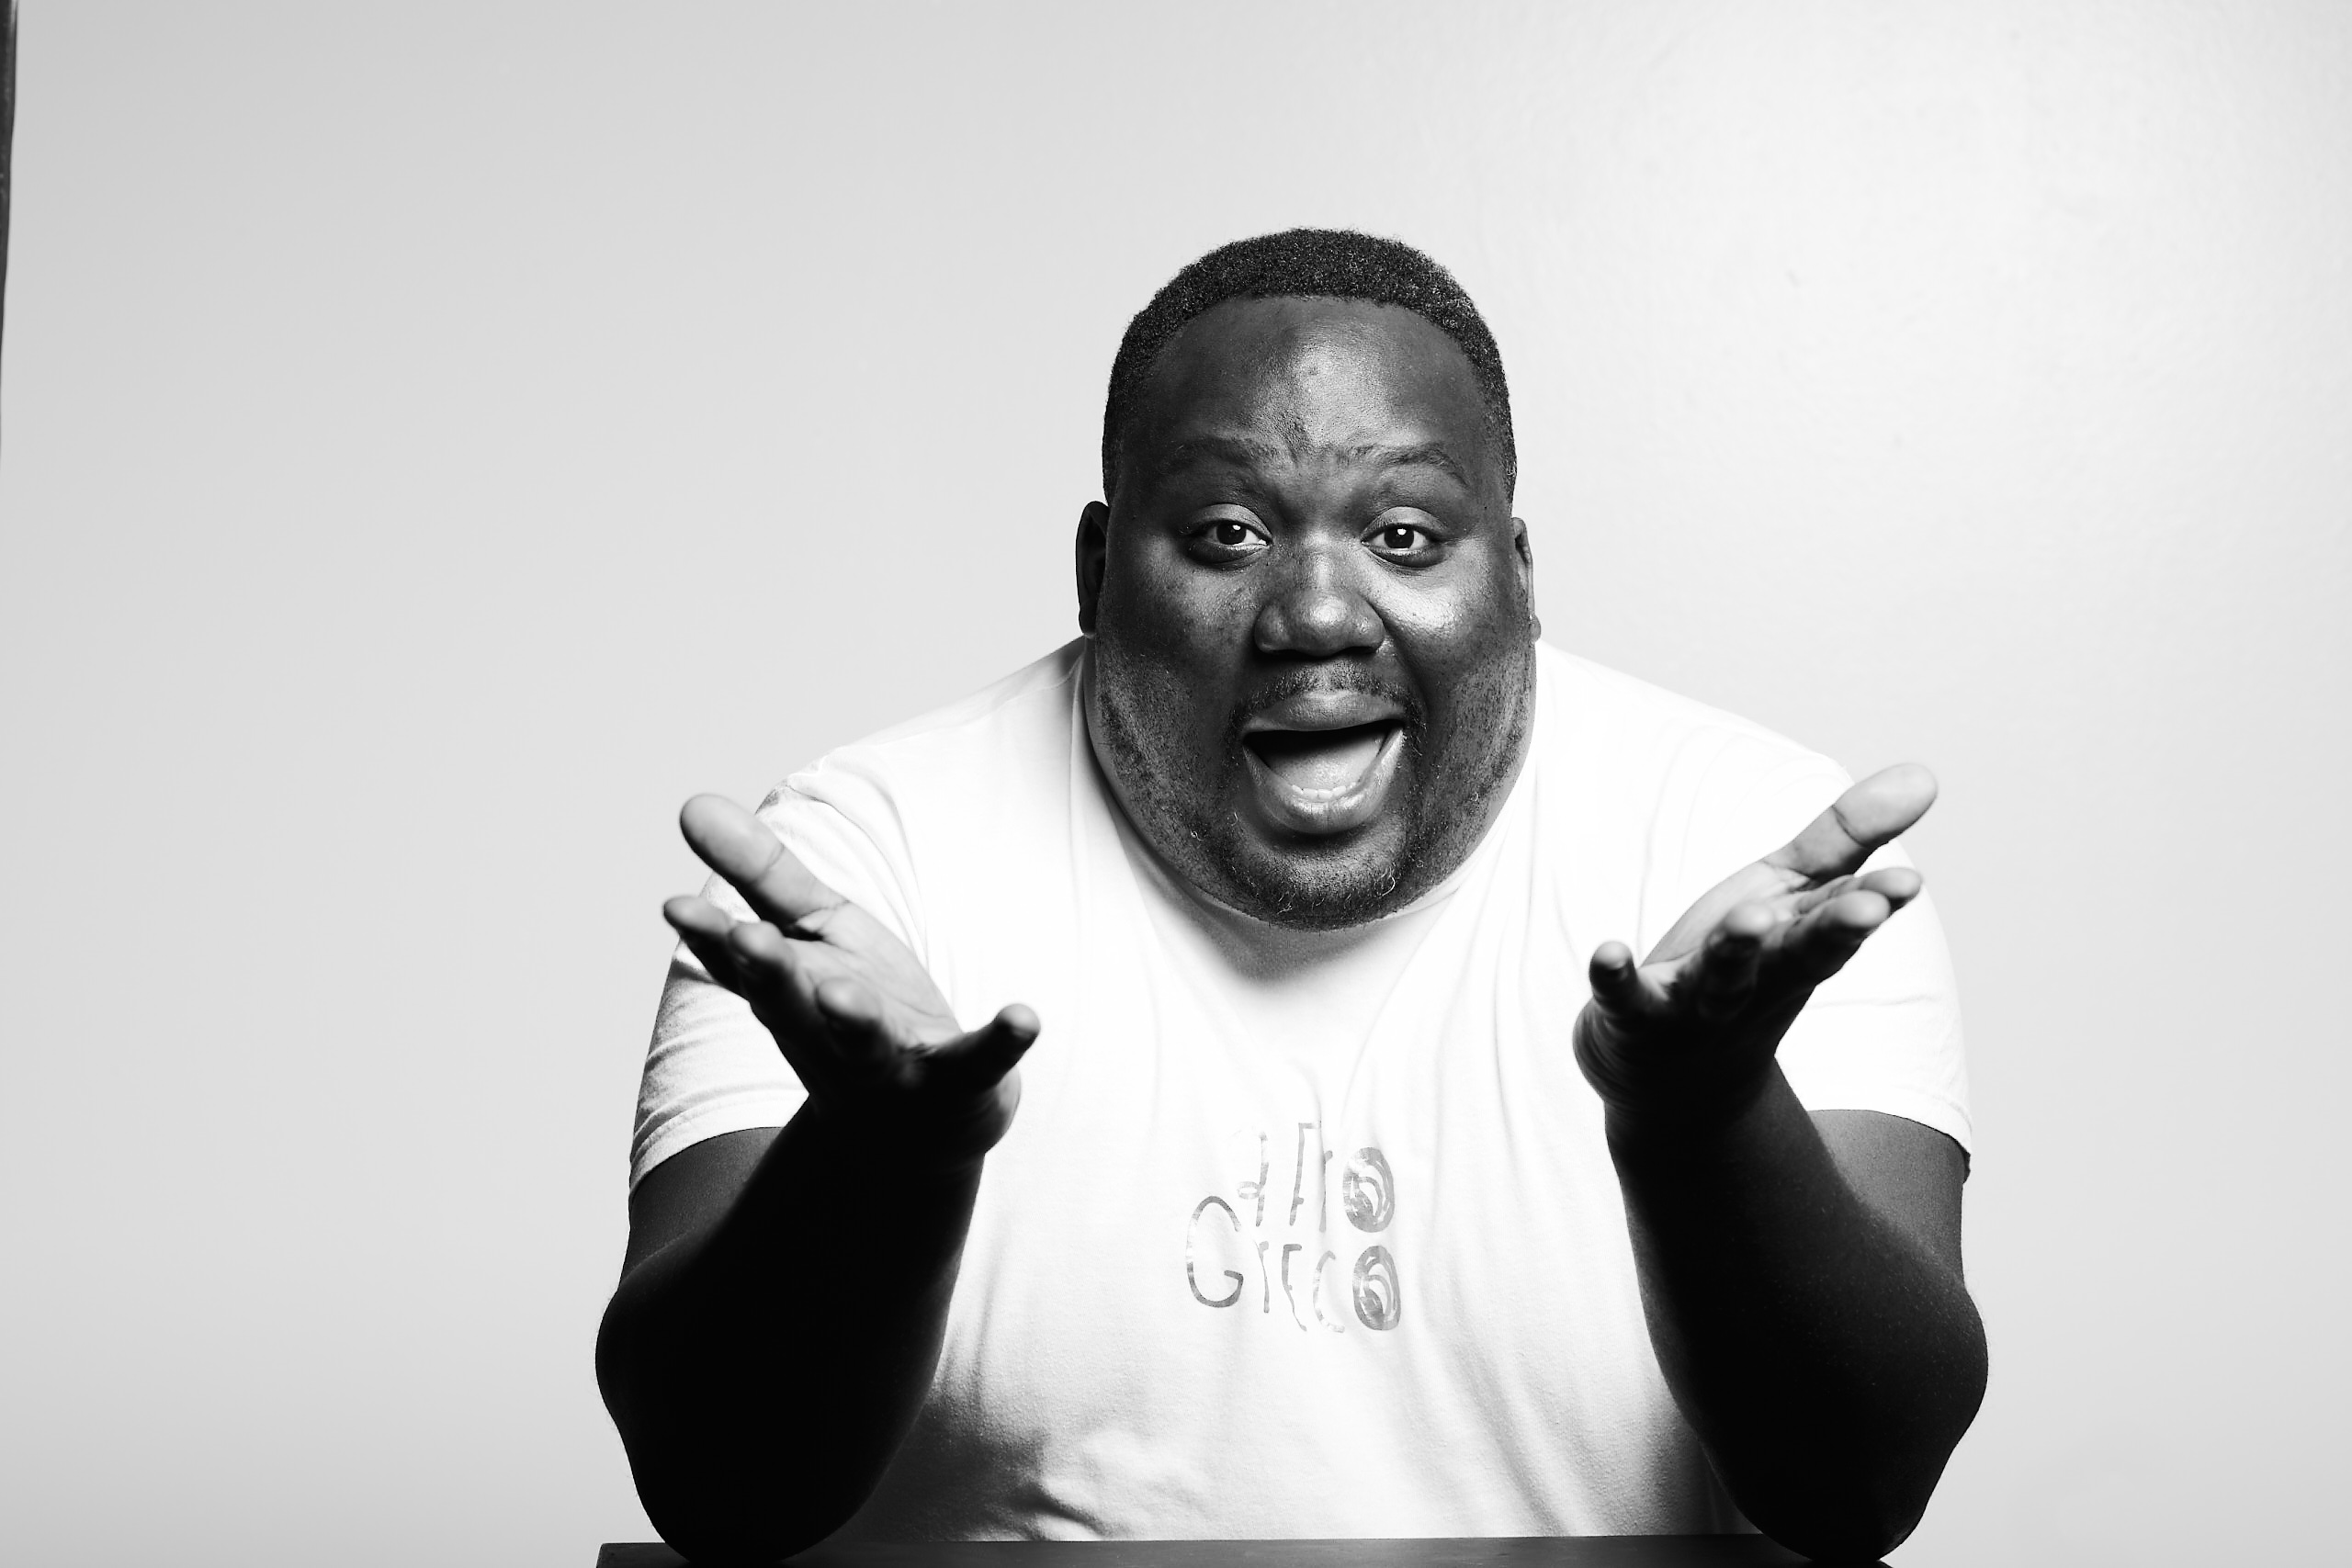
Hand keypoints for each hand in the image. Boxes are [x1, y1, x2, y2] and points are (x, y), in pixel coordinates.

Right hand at [663, 794, 1038, 1166]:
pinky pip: (981, 1063)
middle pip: (794, 1007)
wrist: (918, 1128)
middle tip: (747, 939)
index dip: (712, 939)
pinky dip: (1003, 1042)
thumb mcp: (810, 935)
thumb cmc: (850, 1012)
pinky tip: (1025, 1016)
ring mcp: (892, 1065)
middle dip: (771, 975)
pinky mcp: (958, 1081)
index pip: (744, 967)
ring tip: (846, 992)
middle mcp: (829, 1036)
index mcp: (791, 996)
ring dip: (854, 1019)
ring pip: (866, 1044)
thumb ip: (759, 874)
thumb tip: (691, 802)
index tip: (677, 907)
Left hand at [1573, 765, 1935, 1124]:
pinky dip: (1615, 977)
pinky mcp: (1635, 1016)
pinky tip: (1607, 952)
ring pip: (1721, 978)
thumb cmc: (1745, 968)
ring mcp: (1696, 1004)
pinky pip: (1624, 998)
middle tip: (1867, 909)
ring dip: (1736, 951)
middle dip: (1832, 932)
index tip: (1908, 884)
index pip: (1843, 919)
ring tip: (1751, 918)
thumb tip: (1926, 774)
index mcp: (1799, 944)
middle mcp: (1757, 979)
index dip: (1875, 901)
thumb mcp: (1794, 895)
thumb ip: (1848, 837)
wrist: (1672, 1079)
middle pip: (1799, 954)